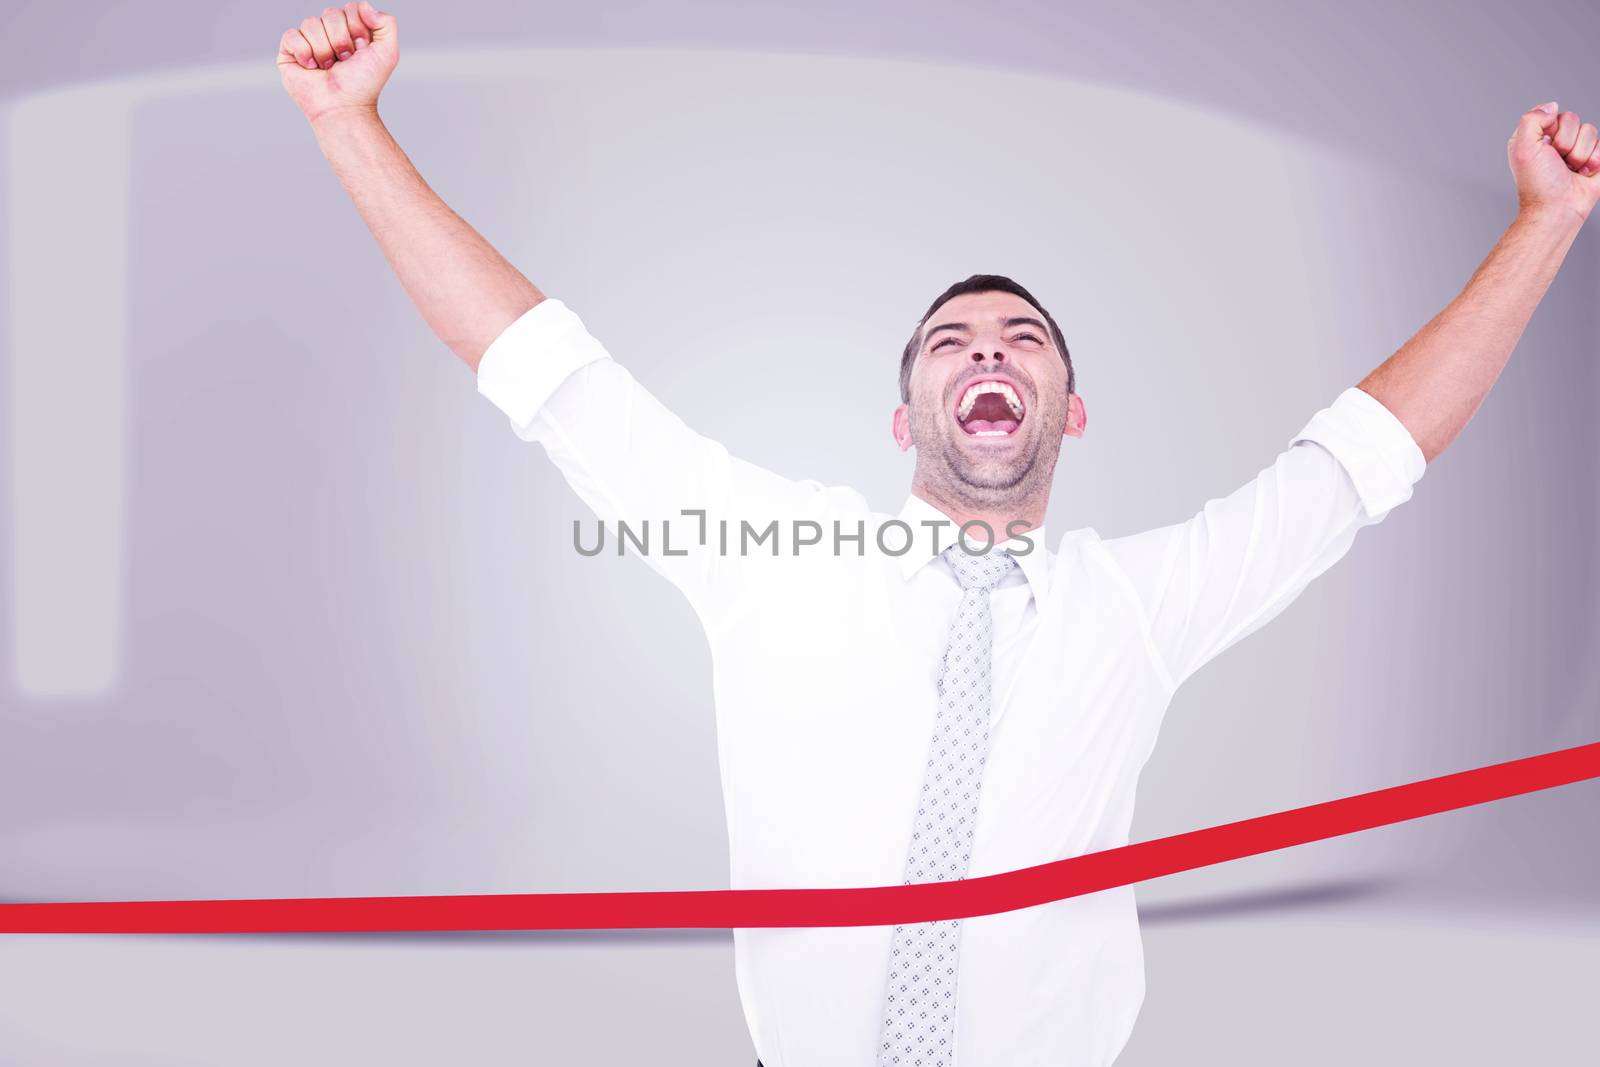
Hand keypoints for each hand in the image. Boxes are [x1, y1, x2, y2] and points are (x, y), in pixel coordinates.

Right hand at [276, 2, 397, 124]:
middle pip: (331, 13)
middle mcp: (329, 33)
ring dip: (324, 50)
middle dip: (341, 40)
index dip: (357, 28)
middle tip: (345, 61)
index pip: (351, 8)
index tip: (362, 50)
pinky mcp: (289, 51)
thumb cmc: (364, 84)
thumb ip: (387, 23)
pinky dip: (305, 53)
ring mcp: (309, 41)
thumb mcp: (387, 53)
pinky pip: (292, 35)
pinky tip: (312, 68)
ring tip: (329, 68)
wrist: (344, 108)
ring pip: (311, 23)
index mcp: (351, 30)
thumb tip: (364, 6)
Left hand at [1508, 101, 1599, 222]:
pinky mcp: (1594, 158)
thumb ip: (1531, 119)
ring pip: (1590, 131)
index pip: (1551, 112)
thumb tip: (1551, 106)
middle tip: (1558, 161)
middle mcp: (1555, 141)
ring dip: (1580, 154)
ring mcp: (1575, 149)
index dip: (1550, 128)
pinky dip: (1594, 160)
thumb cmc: (1538, 184)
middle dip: (1566, 142)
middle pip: (1573, 119)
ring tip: (1570, 169)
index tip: (1544, 147)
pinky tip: (1583, 173)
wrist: (1558, 209)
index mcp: (1535, 137)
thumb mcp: (1523, 148)